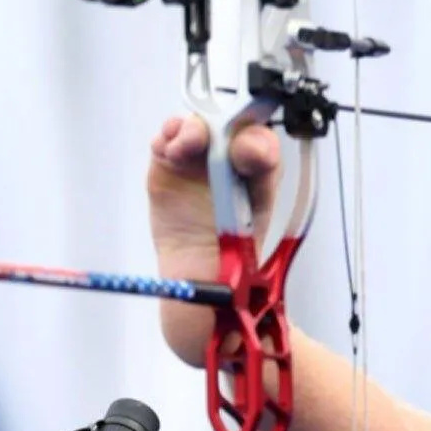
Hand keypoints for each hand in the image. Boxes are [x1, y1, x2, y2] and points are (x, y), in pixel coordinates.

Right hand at [148, 114, 280, 365]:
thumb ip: (248, 281)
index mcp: (262, 190)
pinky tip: (167, 147)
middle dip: (222, 128)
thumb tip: (260, 302)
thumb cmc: (233, 283)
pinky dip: (167, 137)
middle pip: (232, 130)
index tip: (250, 156)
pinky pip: (169, 142)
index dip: (257, 149)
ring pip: (200, 130)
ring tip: (183, 145)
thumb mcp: (247, 279)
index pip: (264, 154)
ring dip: (191, 129)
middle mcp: (234, 173)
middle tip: (207, 141)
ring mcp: (201, 169)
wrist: (199, 297)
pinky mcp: (170, 170)